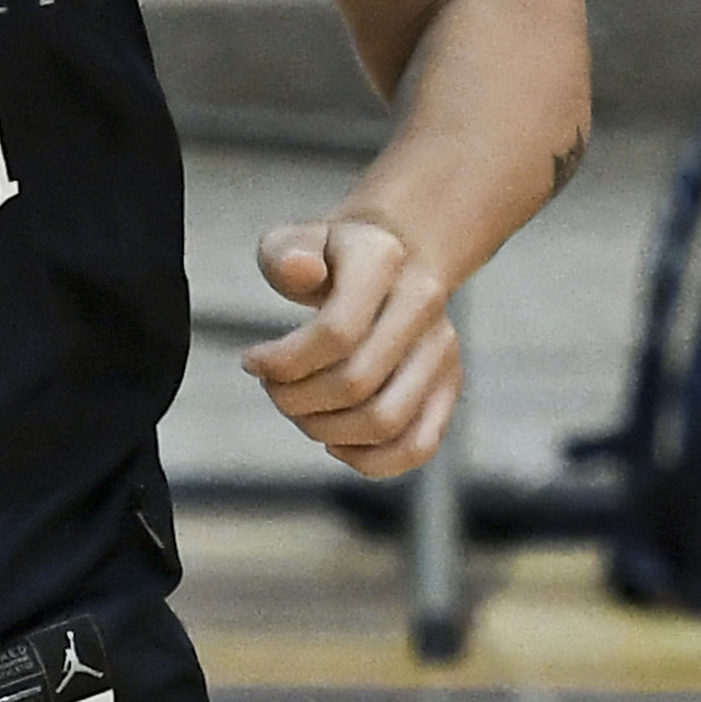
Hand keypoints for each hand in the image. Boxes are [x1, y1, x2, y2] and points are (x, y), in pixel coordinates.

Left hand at [240, 213, 460, 478]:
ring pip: (386, 421)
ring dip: (326, 430)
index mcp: (383, 259)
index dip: (284, 361)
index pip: (336, 331)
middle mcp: (424, 303)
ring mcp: (442, 349)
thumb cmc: (326, 257)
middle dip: (296, 400)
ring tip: (298, 411)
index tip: (252, 362)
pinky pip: (418, 446)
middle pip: (356, 382)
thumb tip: (301, 271)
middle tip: (273, 390)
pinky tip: (334, 441)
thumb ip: (284, 253)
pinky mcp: (448, 386)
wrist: (390, 259)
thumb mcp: (294, 241)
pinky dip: (369, 460)